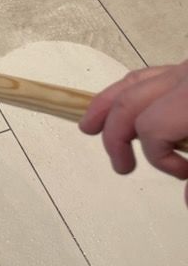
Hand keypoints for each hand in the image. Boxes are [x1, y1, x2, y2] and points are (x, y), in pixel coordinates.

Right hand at [79, 62, 187, 203]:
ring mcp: (183, 68)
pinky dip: (128, 90)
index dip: (159, 158)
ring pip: (132, 83)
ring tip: (88, 126)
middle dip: (115, 136)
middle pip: (130, 103)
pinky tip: (123, 103)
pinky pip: (147, 74)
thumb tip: (187, 198)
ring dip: (106, 106)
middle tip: (121, 166)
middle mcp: (182, 78)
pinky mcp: (187, 67)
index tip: (181, 174)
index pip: (152, 128)